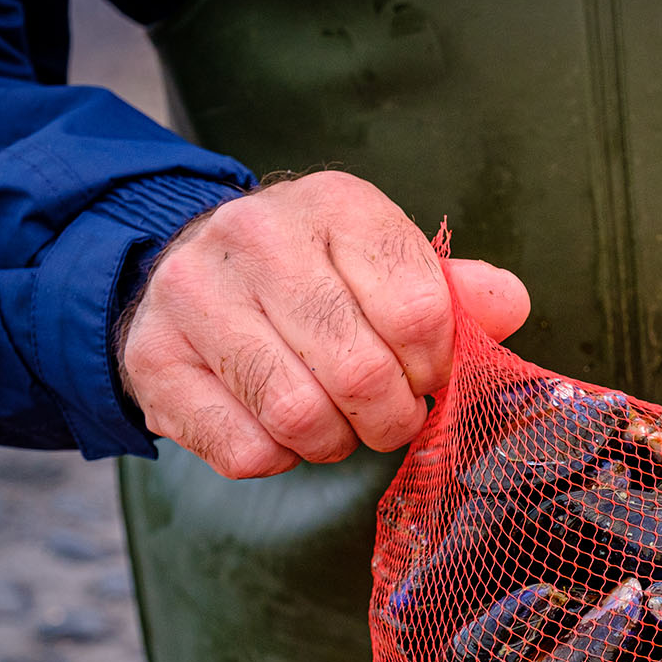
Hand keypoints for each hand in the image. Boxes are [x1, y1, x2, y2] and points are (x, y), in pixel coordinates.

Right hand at [118, 171, 530, 476]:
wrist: (192, 273)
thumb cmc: (312, 278)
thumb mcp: (386, 266)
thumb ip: (453, 293)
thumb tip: (507, 307)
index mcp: (335, 205)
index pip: (419, 312)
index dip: (435, 367)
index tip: (425, 375)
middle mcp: (257, 237)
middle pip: (361, 372)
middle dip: (390, 417)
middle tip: (386, 415)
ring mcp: (196, 296)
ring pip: (299, 416)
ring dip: (333, 441)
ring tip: (333, 422)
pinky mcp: (155, 358)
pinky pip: (245, 449)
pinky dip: (276, 457)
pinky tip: (276, 426)